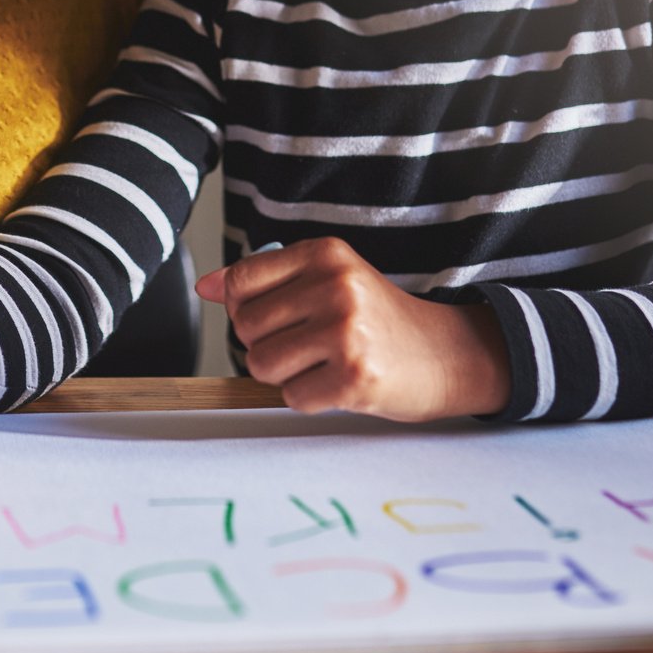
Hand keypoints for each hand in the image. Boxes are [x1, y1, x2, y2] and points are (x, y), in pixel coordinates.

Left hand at [195, 237, 510, 420]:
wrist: (446, 354)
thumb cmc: (378, 319)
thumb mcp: (328, 281)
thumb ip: (267, 280)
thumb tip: (206, 286)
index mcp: (325, 254)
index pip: (241, 280)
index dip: (244, 308)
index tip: (274, 317)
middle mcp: (335, 285)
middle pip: (245, 326)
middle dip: (266, 344)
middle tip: (307, 346)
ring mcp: (346, 332)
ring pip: (262, 364)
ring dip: (285, 375)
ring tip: (322, 364)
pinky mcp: (354, 377)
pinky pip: (293, 397)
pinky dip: (309, 398)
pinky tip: (339, 383)